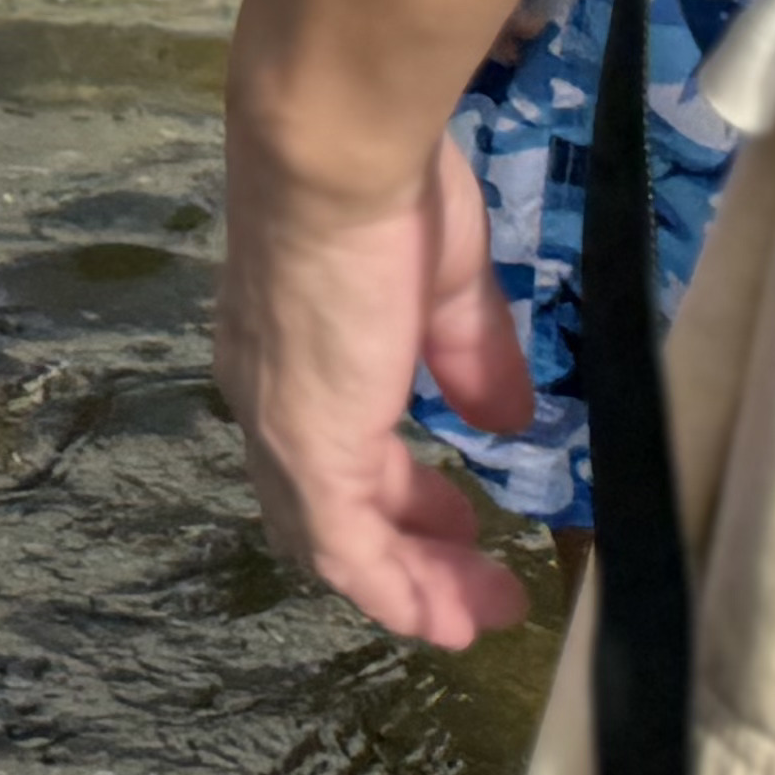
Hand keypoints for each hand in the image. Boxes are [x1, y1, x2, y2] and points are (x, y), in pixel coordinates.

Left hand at [215, 129, 536, 646]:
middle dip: (408, 550)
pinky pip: (346, 550)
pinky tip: (446, 618)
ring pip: (335, 541)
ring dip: (410, 583)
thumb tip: (505, 419)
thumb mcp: (442, 285)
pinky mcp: (307, 449)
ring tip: (474, 612)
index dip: (397, 498)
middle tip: (476, 577)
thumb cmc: (385, 194)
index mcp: (291, 353)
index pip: (330, 450)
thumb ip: (466, 357)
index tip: (457, 527)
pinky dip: (395, 592)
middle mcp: (269, 398)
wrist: (333, 156)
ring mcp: (282, 428)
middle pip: (329, 509)